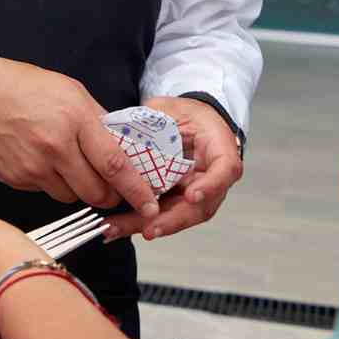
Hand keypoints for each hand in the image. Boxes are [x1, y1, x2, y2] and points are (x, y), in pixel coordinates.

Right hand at [0, 57, 158, 219]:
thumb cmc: (25, 86)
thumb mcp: (71, 90)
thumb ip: (99, 120)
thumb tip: (124, 147)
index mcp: (75, 120)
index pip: (115, 165)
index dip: (136, 190)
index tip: (150, 205)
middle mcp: (55, 148)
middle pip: (96, 192)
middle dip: (108, 194)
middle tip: (109, 184)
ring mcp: (33, 166)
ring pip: (71, 197)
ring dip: (77, 188)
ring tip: (67, 163)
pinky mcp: (15, 178)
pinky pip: (45, 192)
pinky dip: (50, 183)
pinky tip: (41, 160)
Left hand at [105, 96, 242, 240]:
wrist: (189, 122)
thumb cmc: (186, 114)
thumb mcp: (175, 108)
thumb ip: (159, 118)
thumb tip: (128, 127)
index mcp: (220, 151)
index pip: (223, 171)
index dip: (209, 186)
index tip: (192, 196)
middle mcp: (212, 178)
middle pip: (199, 207)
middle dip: (171, 220)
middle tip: (149, 229)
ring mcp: (195, 192)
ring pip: (177, 216)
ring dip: (147, 225)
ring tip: (118, 230)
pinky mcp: (176, 199)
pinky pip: (160, 213)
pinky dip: (138, 220)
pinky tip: (115, 226)